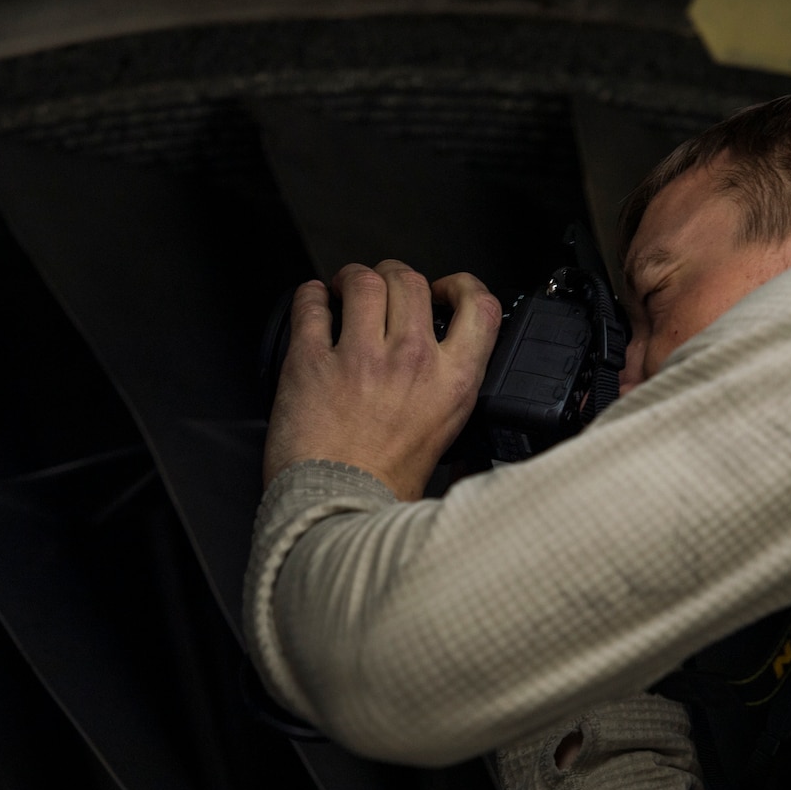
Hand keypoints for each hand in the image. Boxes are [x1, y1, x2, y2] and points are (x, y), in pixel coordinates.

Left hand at [263, 260, 502, 500]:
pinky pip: (310, 305)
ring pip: (363, 281)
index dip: (462, 286)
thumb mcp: (445, 444)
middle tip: (382, 289)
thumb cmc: (381, 490)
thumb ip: (450, 404)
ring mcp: (361, 358)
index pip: (480, 307)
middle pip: (411, 281)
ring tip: (343, 290)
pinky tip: (313, 303)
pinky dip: (310, 296)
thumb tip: (452, 390)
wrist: (335, 513)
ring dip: (352, 278)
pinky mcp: (312, 362)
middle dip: (395, 276)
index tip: (445, 292)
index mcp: (452, 383)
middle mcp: (412, 362)